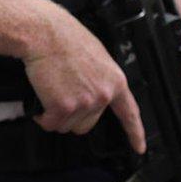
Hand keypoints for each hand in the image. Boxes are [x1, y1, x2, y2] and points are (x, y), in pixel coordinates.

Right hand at [23, 4, 145, 153]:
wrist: (45, 34)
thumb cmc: (64, 39)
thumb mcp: (95, 57)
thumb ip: (99, 80)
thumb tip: (89, 93)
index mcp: (115, 81)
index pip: (129, 113)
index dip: (135, 133)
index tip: (139, 147)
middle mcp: (103, 95)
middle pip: (86, 125)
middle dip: (71, 117)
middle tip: (60, 96)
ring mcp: (84, 102)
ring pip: (66, 125)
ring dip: (54, 115)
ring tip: (50, 92)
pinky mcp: (63, 107)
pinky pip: (50, 123)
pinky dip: (42, 116)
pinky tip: (41, 100)